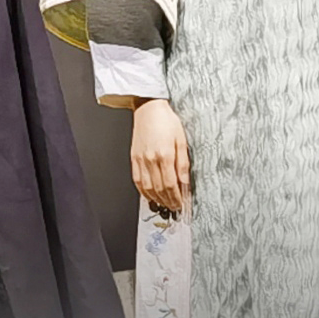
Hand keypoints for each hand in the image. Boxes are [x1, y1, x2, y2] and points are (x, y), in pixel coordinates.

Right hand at [127, 98, 190, 214]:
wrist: (148, 108)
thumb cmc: (166, 120)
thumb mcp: (182, 140)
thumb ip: (183, 163)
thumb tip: (185, 182)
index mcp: (164, 154)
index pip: (170, 184)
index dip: (176, 197)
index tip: (181, 204)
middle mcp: (150, 159)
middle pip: (159, 189)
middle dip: (168, 201)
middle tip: (175, 208)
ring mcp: (140, 160)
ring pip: (147, 188)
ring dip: (157, 200)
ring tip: (165, 205)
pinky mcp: (134, 158)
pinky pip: (137, 180)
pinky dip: (143, 192)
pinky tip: (150, 196)